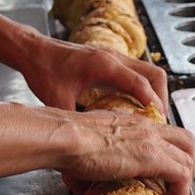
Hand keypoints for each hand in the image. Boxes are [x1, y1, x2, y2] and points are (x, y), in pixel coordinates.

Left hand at [20, 35, 169, 114]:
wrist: (32, 49)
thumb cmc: (42, 69)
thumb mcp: (56, 99)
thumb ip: (73, 120)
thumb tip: (82, 145)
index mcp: (104, 65)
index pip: (140, 83)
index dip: (153, 103)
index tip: (160, 123)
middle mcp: (113, 57)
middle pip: (155, 74)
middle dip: (162, 98)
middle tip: (159, 122)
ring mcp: (114, 57)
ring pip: (149, 71)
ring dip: (155, 93)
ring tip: (152, 117)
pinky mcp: (111, 60)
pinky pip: (138, 73)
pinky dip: (144, 89)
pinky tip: (136, 107)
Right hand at [59, 111, 194, 194]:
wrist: (65, 138)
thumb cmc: (66, 142)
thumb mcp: (84, 150)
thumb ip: (88, 168)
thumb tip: (82, 192)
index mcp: (131, 122)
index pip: (163, 133)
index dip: (170, 152)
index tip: (164, 171)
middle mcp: (147, 127)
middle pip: (186, 141)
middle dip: (189, 163)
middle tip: (179, 184)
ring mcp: (152, 141)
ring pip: (189, 158)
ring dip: (187, 181)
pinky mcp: (153, 157)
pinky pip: (181, 177)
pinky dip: (182, 194)